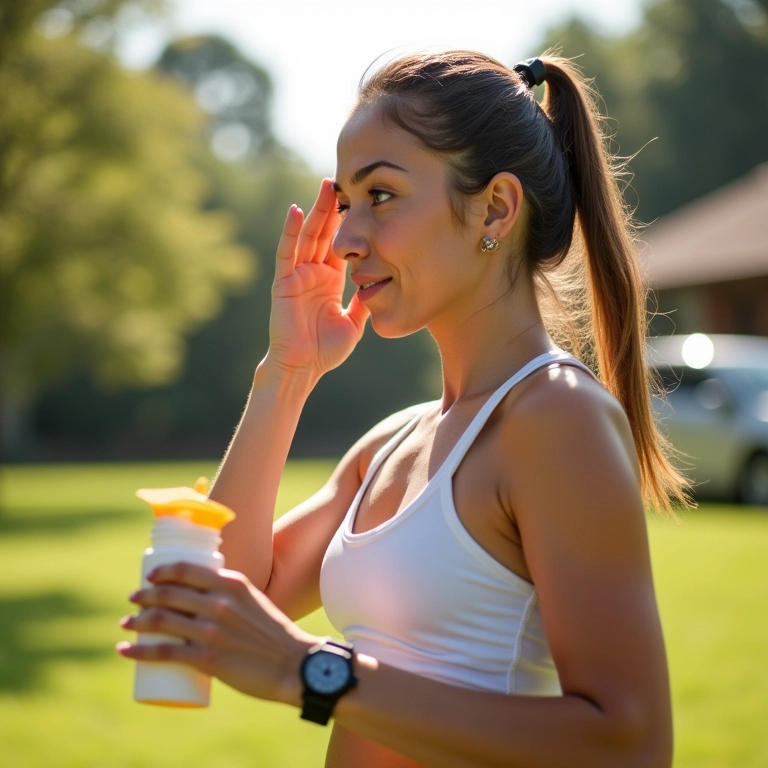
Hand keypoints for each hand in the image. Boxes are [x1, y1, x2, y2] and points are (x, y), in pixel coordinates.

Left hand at [117, 562, 316, 705]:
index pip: (187, 569)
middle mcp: (219, 602)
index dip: (163, 571)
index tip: (150, 577)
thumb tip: (201, 599)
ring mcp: (211, 631)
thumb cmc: (273, 633)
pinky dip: (139, 651)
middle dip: (144, 596)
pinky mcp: (207, 659)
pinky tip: (125, 650)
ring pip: (160, 621)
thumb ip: (230, 597)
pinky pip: (163, 652)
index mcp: (232, 583)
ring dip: (136, 621)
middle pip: (169, 594)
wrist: (292, 664)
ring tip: (127, 624)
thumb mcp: (253, 601)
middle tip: (134, 601)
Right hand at [267, 179, 368, 376]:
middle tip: (344, 180)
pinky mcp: (284, 282)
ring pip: (308, 237)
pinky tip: (295, 211)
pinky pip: (286, 253)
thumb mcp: (354, 322)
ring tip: (326, 187)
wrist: (303, 368)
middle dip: (334, 208)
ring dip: (316, 212)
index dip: (350, 224)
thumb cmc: (326, 350)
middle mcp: (314, 272)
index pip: (342, 244)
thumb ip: (364, 303)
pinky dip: (289, 232)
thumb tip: (381, 286)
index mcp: (331, 280)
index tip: (362, 200)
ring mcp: (298, 275)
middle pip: (325, 234)